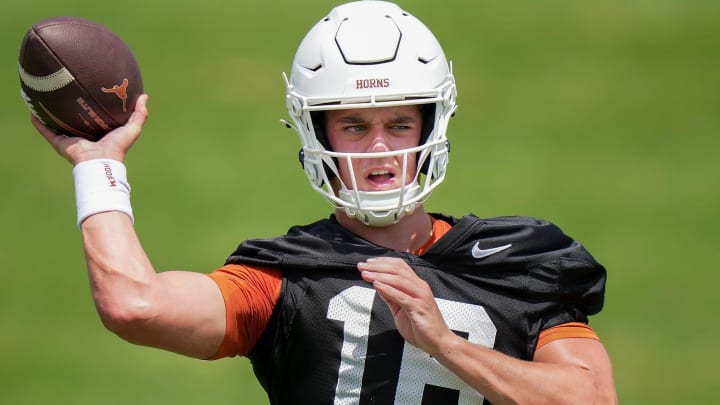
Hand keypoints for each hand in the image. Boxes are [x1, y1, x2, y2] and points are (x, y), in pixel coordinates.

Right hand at [32, 94, 148, 164]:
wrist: (101, 162)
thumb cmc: (117, 147)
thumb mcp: (132, 129)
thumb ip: (139, 114)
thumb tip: (144, 96)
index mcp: (98, 131)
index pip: (93, 115)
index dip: (90, 104)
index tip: (87, 89)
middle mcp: (82, 134)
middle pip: (72, 118)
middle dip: (67, 106)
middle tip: (62, 89)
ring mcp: (69, 138)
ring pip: (56, 123)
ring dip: (48, 112)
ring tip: (41, 96)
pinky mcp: (59, 143)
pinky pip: (45, 130)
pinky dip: (38, 121)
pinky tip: (31, 110)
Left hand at [357, 257, 454, 355]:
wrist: (438, 342)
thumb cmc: (422, 326)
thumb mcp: (401, 309)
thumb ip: (391, 297)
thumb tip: (378, 285)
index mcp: (417, 285)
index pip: (399, 266)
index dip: (383, 261)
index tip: (368, 262)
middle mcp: (420, 287)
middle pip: (397, 269)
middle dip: (377, 266)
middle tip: (361, 266)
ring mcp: (420, 297)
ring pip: (399, 279)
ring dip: (379, 275)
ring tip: (366, 274)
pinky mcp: (419, 308)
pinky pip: (401, 296)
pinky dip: (388, 289)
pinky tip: (377, 285)